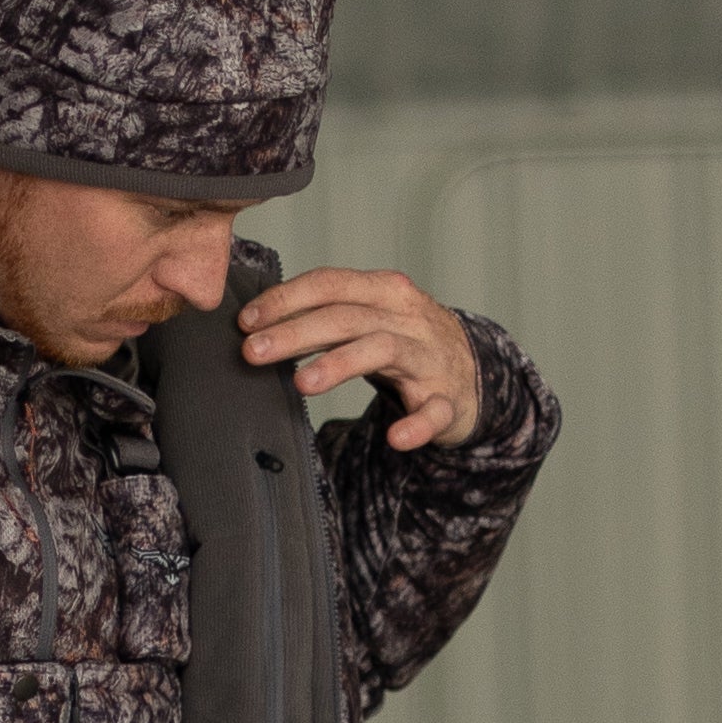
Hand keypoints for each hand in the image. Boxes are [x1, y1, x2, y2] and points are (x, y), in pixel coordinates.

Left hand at [237, 265, 479, 449]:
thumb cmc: (407, 343)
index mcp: (385, 291)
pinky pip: (434, 412)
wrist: (474, 373)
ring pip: (383, 350)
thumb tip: (258, 325)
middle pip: (347, 317)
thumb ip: (327, 316)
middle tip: (253, 351)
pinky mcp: (448, 400)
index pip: (330, 284)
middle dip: (296, 332)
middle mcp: (408, 319)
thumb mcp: (371, 317)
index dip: (286, 299)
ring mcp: (430, 358)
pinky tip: (396, 438)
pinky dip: (417, 425)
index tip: (246, 320)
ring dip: (340, 364)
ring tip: (302, 383)